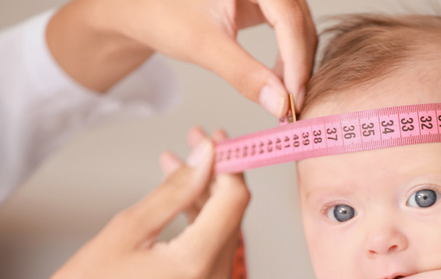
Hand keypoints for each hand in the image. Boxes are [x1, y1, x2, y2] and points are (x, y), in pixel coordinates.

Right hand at [0, 138, 249, 278]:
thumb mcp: (129, 227)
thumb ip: (175, 189)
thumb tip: (206, 156)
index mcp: (196, 264)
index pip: (234, 199)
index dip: (228, 163)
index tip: (212, 137)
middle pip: (233, 214)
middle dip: (217, 175)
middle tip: (194, 143)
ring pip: (224, 230)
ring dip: (206, 196)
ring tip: (177, 165)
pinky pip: (213, 250)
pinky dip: (200, 222)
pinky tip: (179, 200)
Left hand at [47, 0, 316, 115]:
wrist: (141, 8)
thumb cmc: (161, 13)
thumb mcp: (204, 46)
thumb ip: (244, 74)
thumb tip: (278, 103)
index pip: (289, 18)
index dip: (296, 61)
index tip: (294, 98)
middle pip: (300, 24)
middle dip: (298, 66)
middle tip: (292, 106)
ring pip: (298, 29)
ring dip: (295, 65)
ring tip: (283, 98)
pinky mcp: (264, 3)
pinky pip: (288, 31)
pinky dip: (286, 58)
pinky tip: (276, 81)